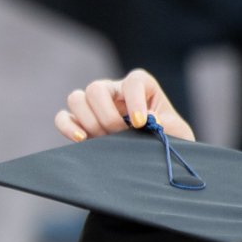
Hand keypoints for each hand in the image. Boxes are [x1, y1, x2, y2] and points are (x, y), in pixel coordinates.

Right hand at [56, 68, 193, 142]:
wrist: (156, 159)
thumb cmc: (169, 140)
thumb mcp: (178, 133)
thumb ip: (167, 125)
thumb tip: (146, 118)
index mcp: (141, 87)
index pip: (133, 81)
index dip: (134, 100)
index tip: (140, 123)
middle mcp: (114, 92)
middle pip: (97, 88)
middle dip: (107, 115)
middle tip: (119, 133)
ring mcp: (94, 107)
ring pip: (76, 98)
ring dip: (88, 120)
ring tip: (103, 139)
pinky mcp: (80, 124)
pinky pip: (63, 117)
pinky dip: (67, 126)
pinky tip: (81, 139)